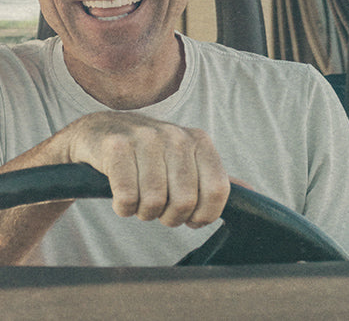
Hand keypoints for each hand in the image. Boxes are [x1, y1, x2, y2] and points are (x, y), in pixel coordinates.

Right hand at [62, 112, 229, 227]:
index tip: (188, 217)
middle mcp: (174, 135)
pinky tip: (119, 196)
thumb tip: (251, 192)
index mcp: (197, 139)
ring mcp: (144, 138)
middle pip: (185, 202)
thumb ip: (212, 176)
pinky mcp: (115, 146)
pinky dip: (123, 208)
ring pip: (154, 202)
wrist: (97, 132)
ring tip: (137, 198)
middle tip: (156, 206)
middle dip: (168, 216)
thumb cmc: (146, 154)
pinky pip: (127, 198)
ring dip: (143, 212)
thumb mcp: (182, 158)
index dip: (203, 215)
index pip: (218, 191)